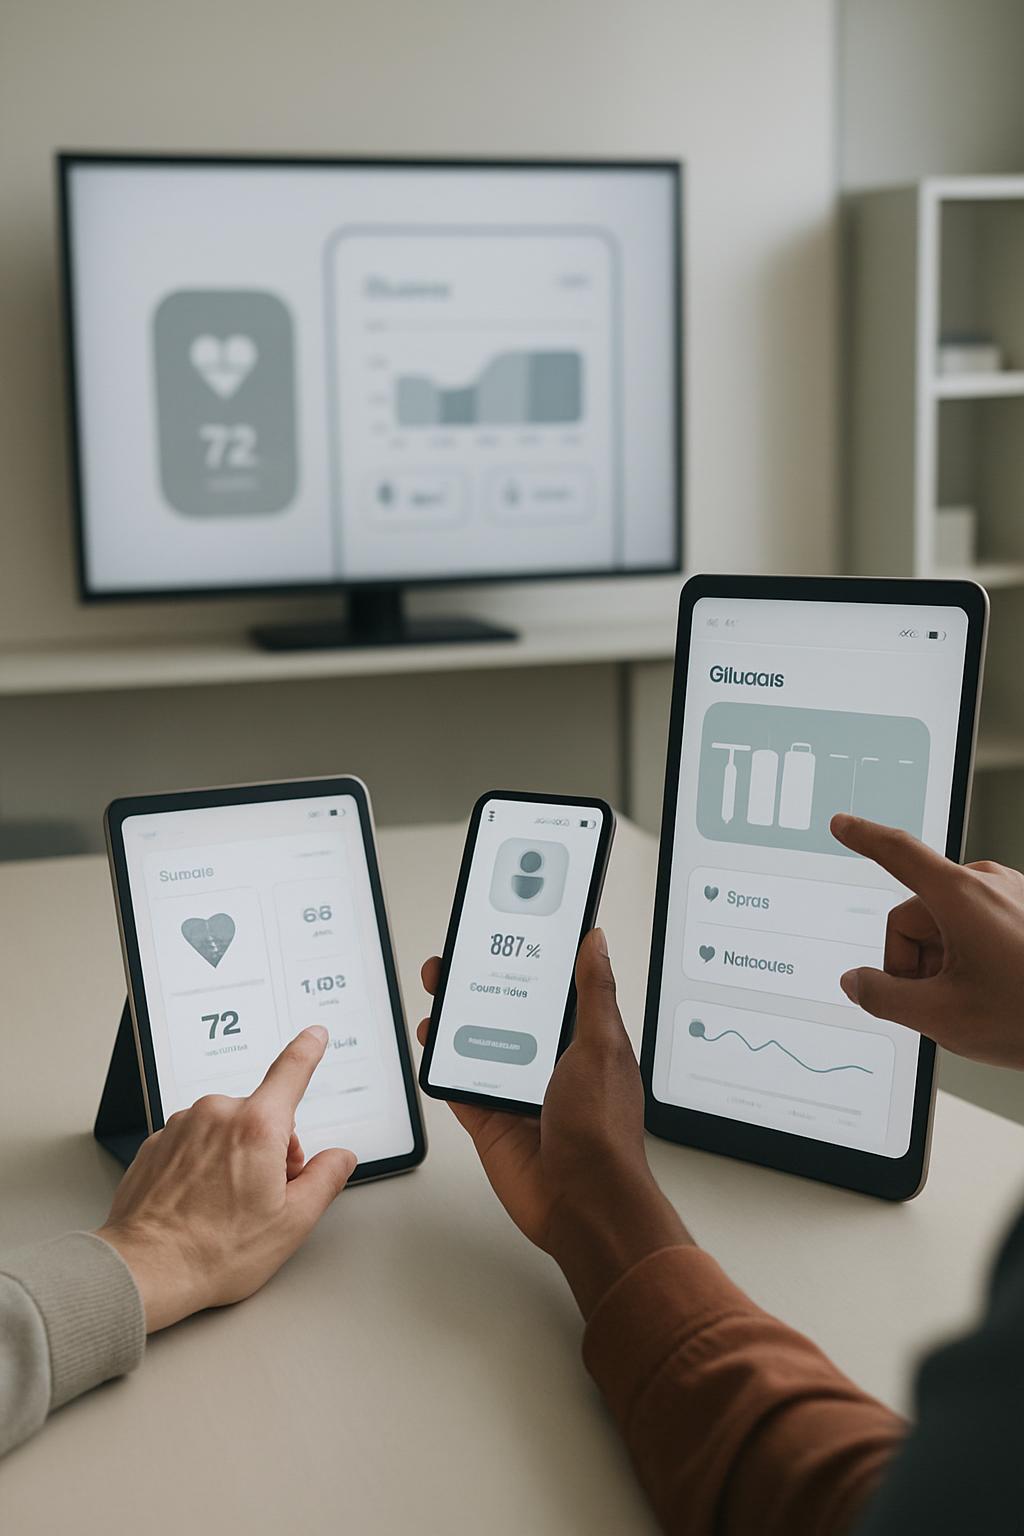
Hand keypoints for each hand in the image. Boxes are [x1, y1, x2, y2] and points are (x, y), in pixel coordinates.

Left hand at [96, 1026, 356, 1330]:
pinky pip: (194, 1142)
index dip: (308, 1051)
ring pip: (226, 1129)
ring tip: (224, 1207)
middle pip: (261, 1116)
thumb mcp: (292, 1223)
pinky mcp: (156, 1143)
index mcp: (257, 1127)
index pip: (291, 1072)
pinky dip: (203, 1164)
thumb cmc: (215, 1252)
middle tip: (263, 1197)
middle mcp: (217, 1114)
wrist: (145, 1270)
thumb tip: (339, 1159)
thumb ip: (325, 1180)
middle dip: (272, 1148)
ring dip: (235, 1155)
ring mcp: (182, 1126)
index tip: (315, 1036)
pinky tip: (199, 1202)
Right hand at [418, 929, 688, 1316]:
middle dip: (481, 981)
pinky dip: (443, 1062)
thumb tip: (595, 940)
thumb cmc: (603, 1130)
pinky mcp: (489, 1119)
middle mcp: (548, 1061)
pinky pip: (459, 1083)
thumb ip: (593, 993)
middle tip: (455, 957)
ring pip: (478, 1041)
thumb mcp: (602, 1047)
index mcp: (582, 1040)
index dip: (530, 957)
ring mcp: (516, 1090)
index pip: (553, 987)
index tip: (507, 928)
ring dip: (456, 1015)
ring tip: (437, 988)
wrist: (582, 1203)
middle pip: (507, 1010)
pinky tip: (430, 1038)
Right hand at [832, 813, 1023, 1066]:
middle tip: (935, 1005)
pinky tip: (993, 991)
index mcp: (960, 895)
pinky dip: (971, 957)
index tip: (842, 825)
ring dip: (944, 963)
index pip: (896, 853)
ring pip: (947, 924)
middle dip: (914, 962)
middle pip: (917, 915)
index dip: (863, 839)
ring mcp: (1011, 895)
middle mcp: (987, 884)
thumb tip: (857, 982)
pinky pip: (977, 925)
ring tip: (974, 1001)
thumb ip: (883, 997)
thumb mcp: (941, 1017)